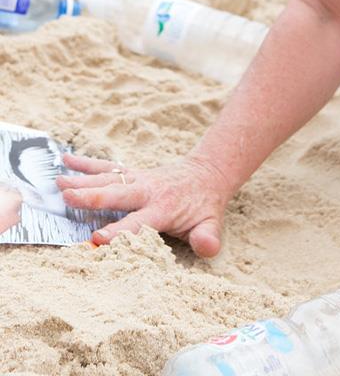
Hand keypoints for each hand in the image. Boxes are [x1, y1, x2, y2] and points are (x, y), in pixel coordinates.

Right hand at [56, 153, 232, 256]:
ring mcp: (139, 179)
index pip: (140, 222)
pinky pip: (108, 167)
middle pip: (118, 194)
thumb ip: (207, 238)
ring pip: (109, 179)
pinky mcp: (132, 173)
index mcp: (165, 208)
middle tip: (68, 198)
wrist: (208, 174)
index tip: (96, 239)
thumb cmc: (205, 206)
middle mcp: (148, 191)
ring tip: (59, 183)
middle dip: (93, 197)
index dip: (118, 231)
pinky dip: (87, 163)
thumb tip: (208, 248)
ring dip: (84, 180)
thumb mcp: (211, 224)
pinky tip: (66, 160)